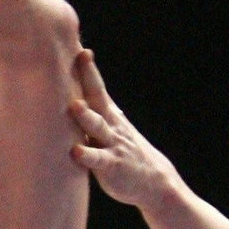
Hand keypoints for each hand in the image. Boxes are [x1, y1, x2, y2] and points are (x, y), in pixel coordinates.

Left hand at [68, 50, 176, 208]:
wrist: (153, 180)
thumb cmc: (124, 152)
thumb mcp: (111, 127)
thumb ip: (95, 112)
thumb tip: (76, 95)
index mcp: (108, 114)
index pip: (96, 87)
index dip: (88, 68)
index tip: (80, 48)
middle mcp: (110, 124)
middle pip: (98, 97)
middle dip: (89, 76)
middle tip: (81, 57)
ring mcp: (112, 144)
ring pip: (98, 126)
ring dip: (86, 116)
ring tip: (75, 105)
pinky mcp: (112, 166)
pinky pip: (98, 159)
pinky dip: (87, 155)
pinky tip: (75, 151)